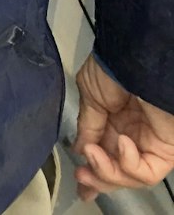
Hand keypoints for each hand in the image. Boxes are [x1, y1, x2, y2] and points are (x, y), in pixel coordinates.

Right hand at [72, 54, 173, 200]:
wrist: (132, 60)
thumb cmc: (112, 68)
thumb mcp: (90, 95)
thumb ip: (87, 126)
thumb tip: (80, 150)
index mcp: (114, 120)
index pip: (104, 154)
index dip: (92, 171)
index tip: (79, 183)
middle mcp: (133, 135)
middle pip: (118, 173)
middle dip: (98, 178)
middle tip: (81, 176)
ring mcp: (149, 144)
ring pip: (131, 177)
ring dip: (107, 172)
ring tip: (92, 155)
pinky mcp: (165, 151)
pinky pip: (147, 172)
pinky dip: (129, 164)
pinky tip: (120, 144)